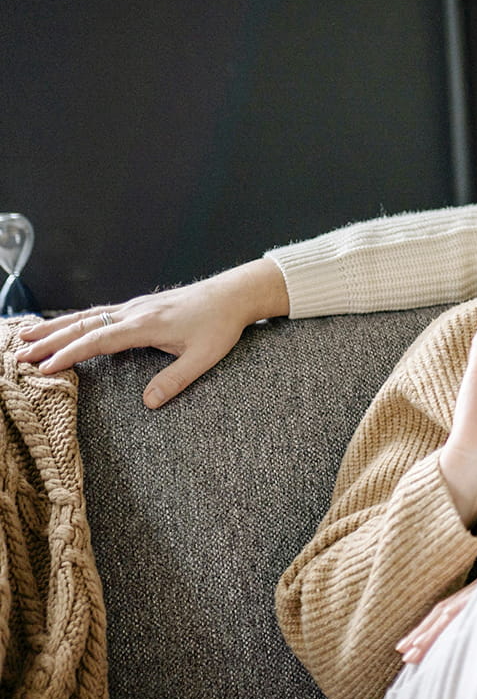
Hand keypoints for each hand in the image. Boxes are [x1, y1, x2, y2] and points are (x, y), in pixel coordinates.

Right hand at [14, 259, 288, 407]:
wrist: (234, 294)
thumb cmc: (221, 325)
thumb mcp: (204, 357)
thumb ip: (176, 380)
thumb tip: (148, 404)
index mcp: (145, 325)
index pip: (98, 340)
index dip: (70, 354)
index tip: (46, 367)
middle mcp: (134, 312)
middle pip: (83, 325)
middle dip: (49, 341)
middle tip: (19, 355)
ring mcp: (134, 307)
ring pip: (87, 316)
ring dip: (55, 327)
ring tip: (26, 336)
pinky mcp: (139, 306)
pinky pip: (99, 312)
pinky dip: (75, 320)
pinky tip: (63, 326)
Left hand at [397, 580, 476, 663]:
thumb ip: (476, 611)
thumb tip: (470, 630)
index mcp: (462, 601)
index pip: (438, 617)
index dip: (422, 631)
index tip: (404, 648)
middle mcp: (462, 597)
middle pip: (436, 616)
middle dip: (419, 636)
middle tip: (403, 654)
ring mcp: (470, 595)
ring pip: (445, 614)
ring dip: (429, 632)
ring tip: (414, 649)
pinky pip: (463, 604)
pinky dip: (451, 613)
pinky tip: (442, 619)